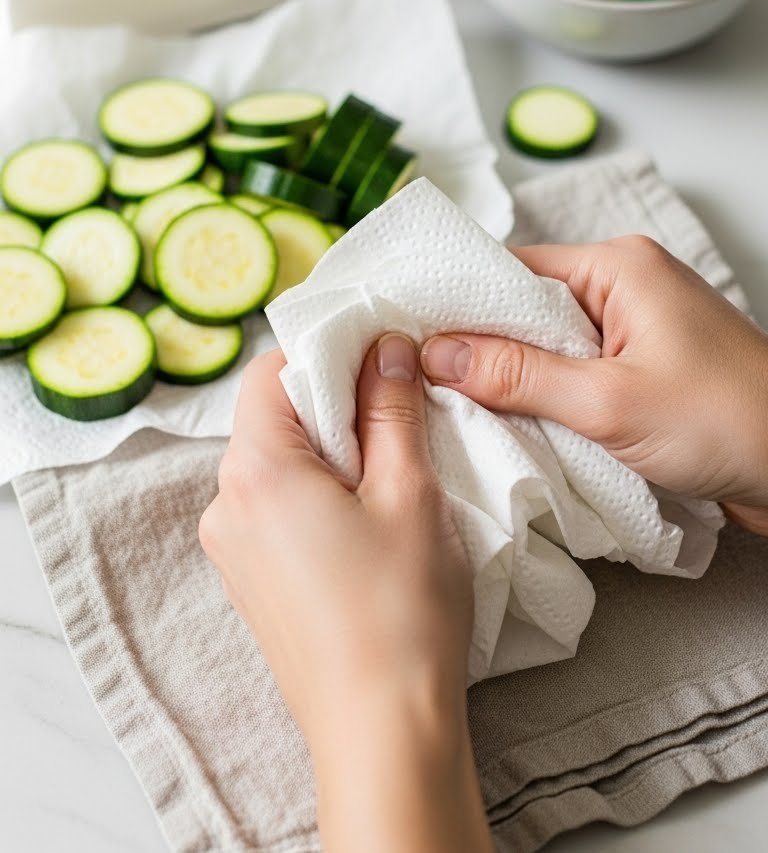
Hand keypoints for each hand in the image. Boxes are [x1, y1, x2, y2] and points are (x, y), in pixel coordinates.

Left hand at [199, 336, 492, 852]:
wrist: (382, 732)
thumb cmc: (400, 613)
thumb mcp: (409, 492)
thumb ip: (391, 408)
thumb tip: (385, 346)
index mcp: (254, 470)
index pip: (273, 369)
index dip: (329, 351)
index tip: (384, 358)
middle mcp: (225, 504)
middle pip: (273, 414)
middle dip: (337, 404)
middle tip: (402, 419)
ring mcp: (232, 547)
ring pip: (279, 461)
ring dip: (333, 452)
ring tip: (393, 479)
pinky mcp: (251, 580)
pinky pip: (278, 506)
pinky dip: (321, 494)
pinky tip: (371, 522)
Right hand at [421, 234, 767, 536]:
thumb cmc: (727, 423)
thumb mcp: (607, 403)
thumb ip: (517, 376)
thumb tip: (436, 354)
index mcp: (619, 265)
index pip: (512, 270)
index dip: (457, 305)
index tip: (405, 339)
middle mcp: (626, 285)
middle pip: (526, 309)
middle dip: (482, 350)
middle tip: (422, 385)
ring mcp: (638, 328)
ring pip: (550, 348)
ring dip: (517, 382)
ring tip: (459, 411)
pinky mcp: (646, 370)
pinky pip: (578, 374)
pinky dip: (550, 400)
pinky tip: (517, 427)